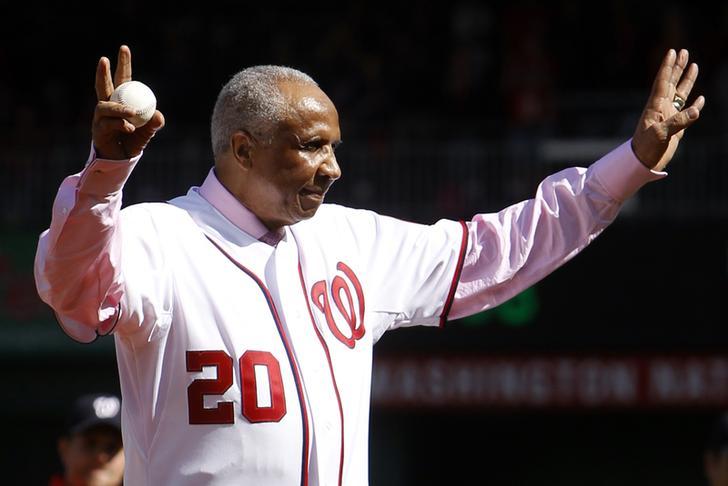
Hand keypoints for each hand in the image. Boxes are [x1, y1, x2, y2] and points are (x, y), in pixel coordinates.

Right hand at [92, 45, 164, 159]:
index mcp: (120, 101)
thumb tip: (159, 116)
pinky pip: (108, 124)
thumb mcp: (148, 131)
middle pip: (103, 86)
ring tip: (132, 112)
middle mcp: (107, 106)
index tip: (124, 48)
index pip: (122, 79)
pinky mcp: (98, 131)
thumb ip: (154, 123)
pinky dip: (120, 125)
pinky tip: (129, 128)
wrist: (122, 159)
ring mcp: (100, 118)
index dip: (123, 64)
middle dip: (103, 72)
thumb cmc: (134, 141)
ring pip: (105, 107)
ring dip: (119, 108)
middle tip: (104, 58)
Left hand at [631, 48, 704, 170]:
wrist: (642, 164)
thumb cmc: (646, 148)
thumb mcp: (661, 134)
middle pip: (671, 83)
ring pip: (679, 94)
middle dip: (677, 67)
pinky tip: (700, 99)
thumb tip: (697, 109)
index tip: (672, 51)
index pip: (663, 82)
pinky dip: (694, 105)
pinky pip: (686, 112)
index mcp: (655, 106)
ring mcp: (668, 117)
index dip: (667, 67)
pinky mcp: (675, 128)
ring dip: (686, 80)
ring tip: (693, 65)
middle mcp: (661, 108)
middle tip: (683, 51)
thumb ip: (678, 121)